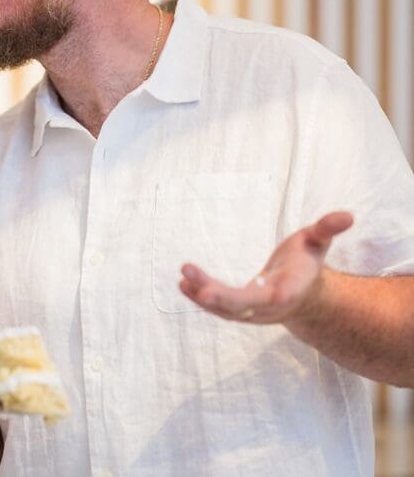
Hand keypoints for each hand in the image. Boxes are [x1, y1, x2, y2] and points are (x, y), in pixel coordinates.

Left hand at [179, 211, 353, 323]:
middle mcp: (267, 308)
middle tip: (190, 277)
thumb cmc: (307, 263)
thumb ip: (327, 229)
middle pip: (239, 306)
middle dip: (215, 295)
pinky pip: (217, 307)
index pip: (268, 297)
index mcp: (286, 293)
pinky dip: (198, 297)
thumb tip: (347, 215)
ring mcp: (251, 313)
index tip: (237, 288)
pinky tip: (182, 284)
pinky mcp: (238, 310)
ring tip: (183, 276)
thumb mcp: (318, 242)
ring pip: (224, 308)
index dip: (250, 297)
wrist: (306, 296)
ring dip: (201, 294)